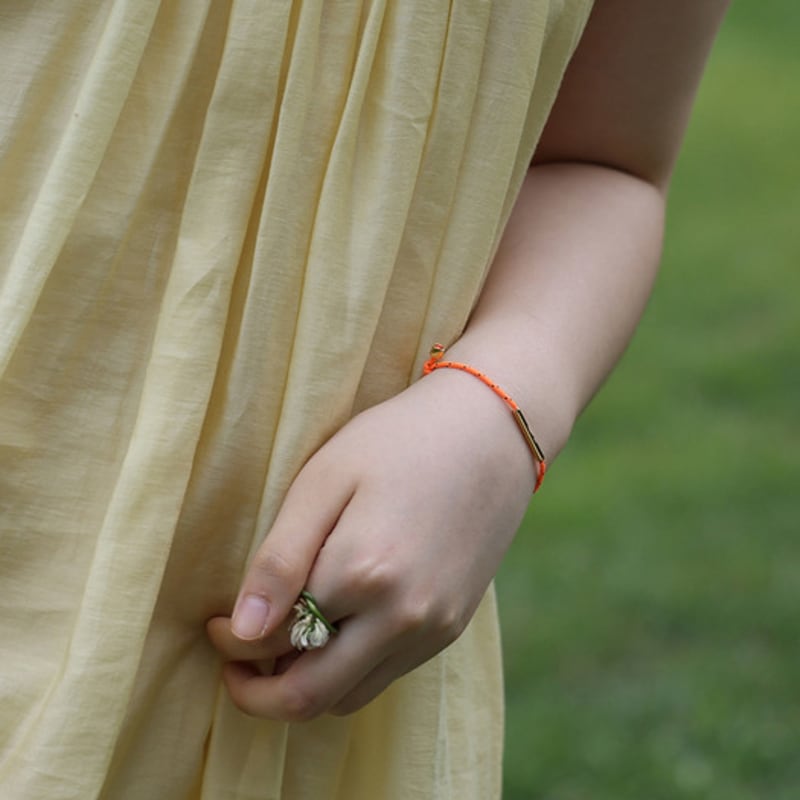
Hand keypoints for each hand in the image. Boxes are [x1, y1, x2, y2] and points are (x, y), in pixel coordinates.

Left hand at [206, 368, 533, 720]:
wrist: (489, 432)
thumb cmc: (397, 441)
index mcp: (362, 575)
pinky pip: (387, 675)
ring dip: (305, 685)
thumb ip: (281, 559)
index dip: (231, 642)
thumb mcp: (324, 480)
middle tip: (236, 660)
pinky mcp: (452, 627)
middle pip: (310, 697)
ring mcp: (433, 629)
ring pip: (349, 697)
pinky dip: (349, 671)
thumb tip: (243, 631)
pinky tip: (337, 629)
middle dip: (258, 693)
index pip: (274, 643)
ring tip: (284, 644)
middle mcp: (402, 618)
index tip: (216, 622)